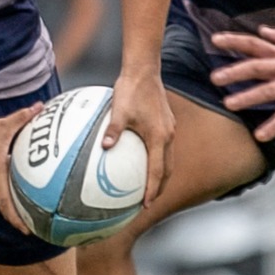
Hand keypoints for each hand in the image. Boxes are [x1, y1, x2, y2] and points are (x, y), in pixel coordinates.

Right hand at [0, 105, 41, 234]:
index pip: (6, 204)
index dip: (17, 220)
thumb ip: (22, 118)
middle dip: (21, 218)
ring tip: (35, 212)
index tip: (29, 231)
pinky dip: (12, 191)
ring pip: (4, 198)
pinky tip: (25, 185)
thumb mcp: (0, 125)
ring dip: (17, 207)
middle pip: (6, 207)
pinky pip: (1, 187)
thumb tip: (41, 107)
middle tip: (39, 225)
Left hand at [107, 68, 173, 202]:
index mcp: (159, 136)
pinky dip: (158, 160)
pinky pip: (164, 148)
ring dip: (160, 175)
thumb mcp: (118, 111)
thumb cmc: (131, 89)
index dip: (153, 190)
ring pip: (168, 159)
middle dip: (160, 188)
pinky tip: (143, 160)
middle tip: (147, 202)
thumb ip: (113, 131)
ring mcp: (169, 129)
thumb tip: (104, 148)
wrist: (144, 69)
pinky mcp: (166, 123)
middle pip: (168, 169)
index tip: (146, 204)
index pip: (158, 170)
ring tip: (148, 187)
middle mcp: (168, 135)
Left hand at [208, 27, 274, 141]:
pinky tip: (261, 135)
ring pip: (268, 90)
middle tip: (214, 78)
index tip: (214, 40)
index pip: (255, 44)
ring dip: (248, 97)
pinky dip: (273, 126)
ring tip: (228, 104)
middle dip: (234, 71)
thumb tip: (263, 30)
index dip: (234, 41)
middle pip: (256, 66)